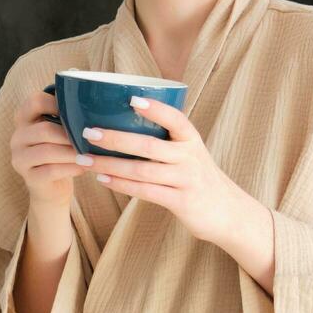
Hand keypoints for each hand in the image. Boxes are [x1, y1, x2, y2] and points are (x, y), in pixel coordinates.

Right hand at [10, 86, 92, 209]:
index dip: (57, 103)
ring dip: (72, 152)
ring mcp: (20, 158)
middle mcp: (17, 137)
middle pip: (44, 129)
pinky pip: (51, 171)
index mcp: (24, 119)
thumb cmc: (61, 152)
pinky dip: (71, 168)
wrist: (52, 188)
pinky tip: (84, 167)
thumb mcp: (61, 131)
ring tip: (90, 154)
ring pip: (47, 151)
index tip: (78, 112)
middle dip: (70, 134)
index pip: (34, 101)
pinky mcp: (29, 178)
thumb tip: (88, 96)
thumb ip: (67, 114)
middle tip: (90, 138)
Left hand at [79, 97, 259, 244]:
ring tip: (85, 159)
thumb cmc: (198, 177)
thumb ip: (167, 139)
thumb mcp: (190, 152)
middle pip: (148, 145)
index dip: (155, 109)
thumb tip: (125, 120)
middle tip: (89, 132)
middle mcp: (190, 157)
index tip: (131, 99)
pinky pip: (145, 191)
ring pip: (141, 170)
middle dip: (115, 139)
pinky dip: (121, 185)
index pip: (175, 118)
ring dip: (110, 164)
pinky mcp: (181, 201)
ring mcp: (186, 180)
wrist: (227, 212)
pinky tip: (103, 179)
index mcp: (191, 139)